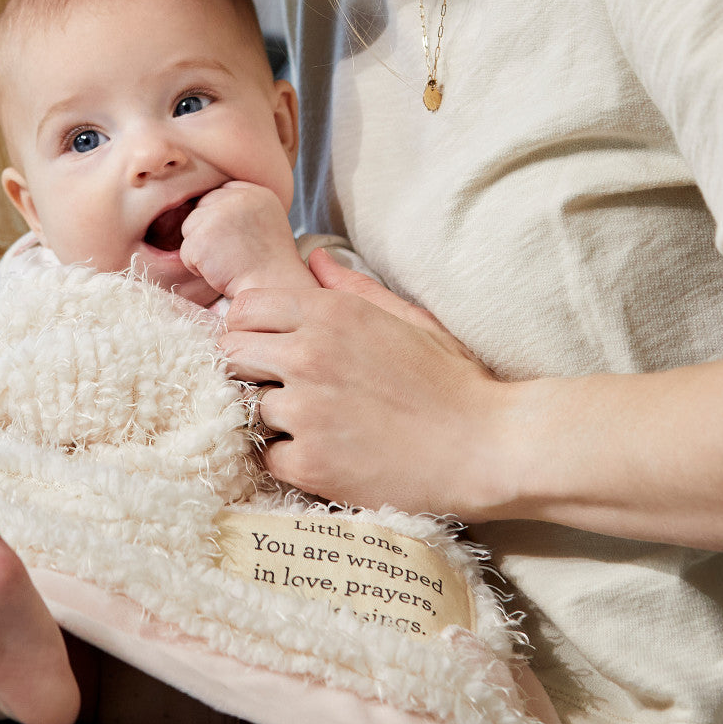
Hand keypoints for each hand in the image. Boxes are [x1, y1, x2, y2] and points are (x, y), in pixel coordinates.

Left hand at [179, 181, 314, 299]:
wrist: (274, 291)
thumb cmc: (269, 266)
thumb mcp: (266, 223)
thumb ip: (242, 209)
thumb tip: (210, 209)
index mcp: (257, 193)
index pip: (221, 192)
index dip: (219, 216)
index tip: (230, 237)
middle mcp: (237, 198)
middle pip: (202, 206)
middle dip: (208, 231)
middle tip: (229, 253)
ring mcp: (218, 216)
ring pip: (189, 227)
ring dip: (201, 249)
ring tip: (226, 263)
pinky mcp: (202, 238)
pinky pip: (186, 251)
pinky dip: (197, 267)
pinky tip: (219, 272)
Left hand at [225, 248, 506, 515]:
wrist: (490, 448)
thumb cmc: (454, 382)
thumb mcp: (407, 318)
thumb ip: (352, 286)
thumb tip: (315, 260)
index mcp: (330, 314)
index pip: (245, 308)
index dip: (251, 326)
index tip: (269, 346)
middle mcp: (308, 355)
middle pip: (232, 353)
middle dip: (250, 368)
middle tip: (279, 385)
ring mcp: (306, 410)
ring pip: (249, 407)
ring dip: (273, 418)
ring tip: (314, 425)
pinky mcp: (310, 463)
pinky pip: (267, 458)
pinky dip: (288, 460)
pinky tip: (323, 456)